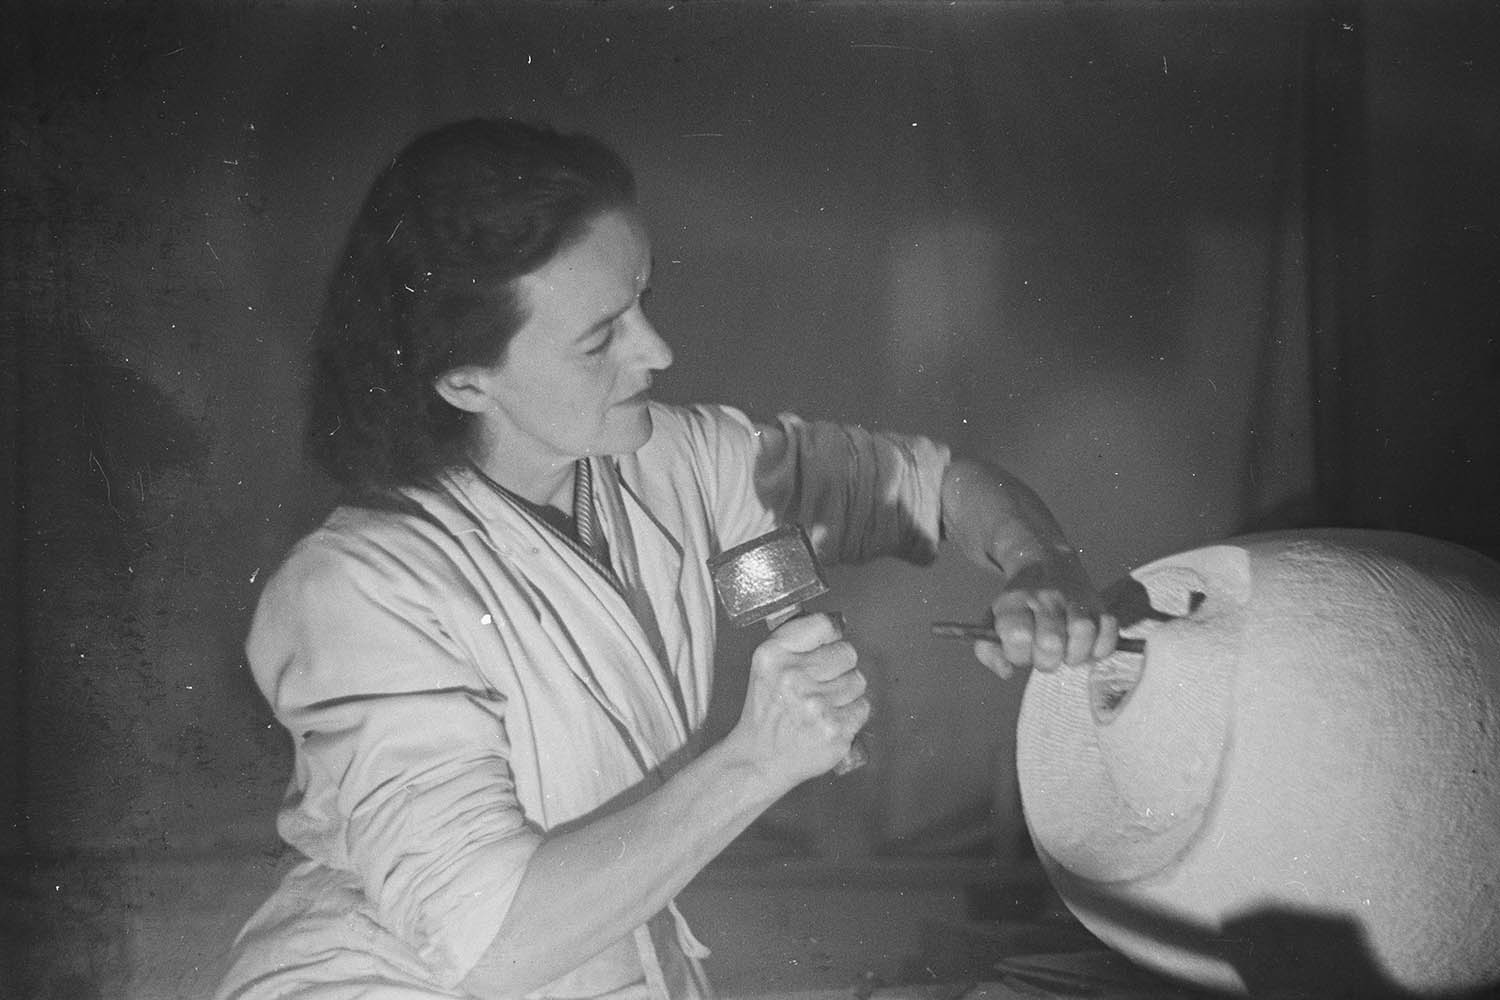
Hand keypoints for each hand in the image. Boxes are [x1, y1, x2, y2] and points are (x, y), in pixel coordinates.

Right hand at [730, 612, 868, 787]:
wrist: (759, 759)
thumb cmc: (768, 709)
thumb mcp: (767, 664)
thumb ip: (797, 638)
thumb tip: (837, 622)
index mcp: (773, 655)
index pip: (824, 624)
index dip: (830, 636)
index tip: (825, 646)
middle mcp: (792, 677)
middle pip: (848, 652)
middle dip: (839, 667)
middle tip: (819, 683)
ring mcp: (815, 705)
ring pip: (858, 680)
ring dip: (845, 692)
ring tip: (821, 705)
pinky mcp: (835, 729)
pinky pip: (863, 707)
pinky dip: (851, 715)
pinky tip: (830, 720)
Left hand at [973, 559, 1118, 678]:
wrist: (1045, 562)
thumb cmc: (1018, 605)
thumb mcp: (992, 621)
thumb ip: (988, 651)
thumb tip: (1006, 672)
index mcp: (1014, 603)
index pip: (1017, 637)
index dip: (1019, 654)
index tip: (1020, 650)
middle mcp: (1045, 599)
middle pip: (1051, 641)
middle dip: (1047, 661)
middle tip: (1045, 655)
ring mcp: (1074, 600)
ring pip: (1083, 632)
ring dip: (1076, 655)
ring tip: (1068, 652)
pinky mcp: (1099, 603)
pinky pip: (1109, 630)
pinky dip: (1101, 647)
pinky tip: (1087, 646)